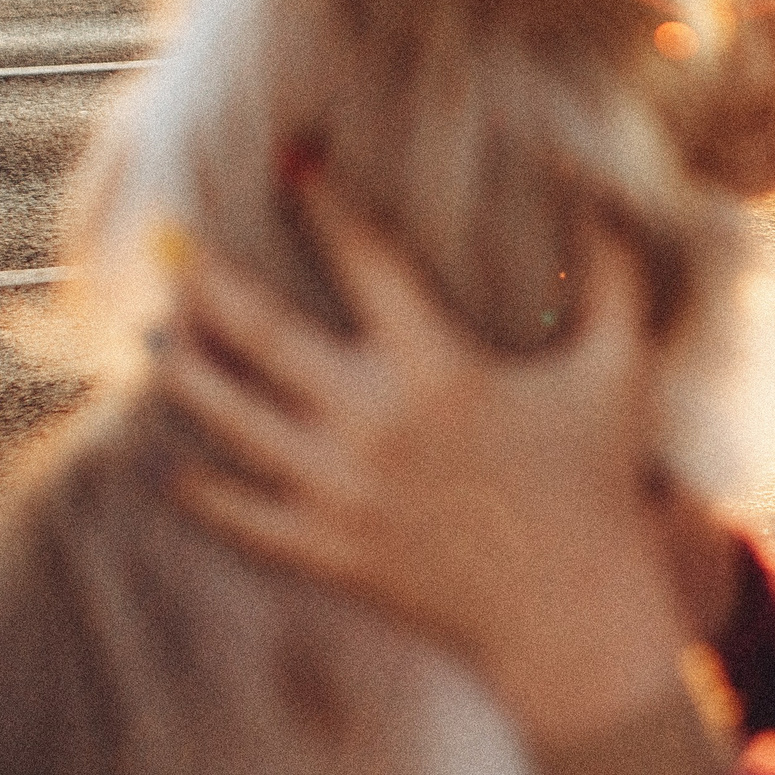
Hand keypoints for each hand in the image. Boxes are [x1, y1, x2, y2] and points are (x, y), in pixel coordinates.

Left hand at [153, 177, 694, 753]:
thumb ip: (612, 270)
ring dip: (183, 368)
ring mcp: (340, 491)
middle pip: (260, 333)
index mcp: (438, 367)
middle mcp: (373, 422)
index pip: (364, 259)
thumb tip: (590, 179)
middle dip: (208, 279)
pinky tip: (167, 462)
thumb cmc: (599, 482)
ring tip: (154, 330)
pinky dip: (197, 488)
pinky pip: (239, 514)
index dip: (323, 200)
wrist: (574, 618)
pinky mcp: (327, 552)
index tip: (291, 156)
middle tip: (171, 239)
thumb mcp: (620, 366)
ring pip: (229, 417)